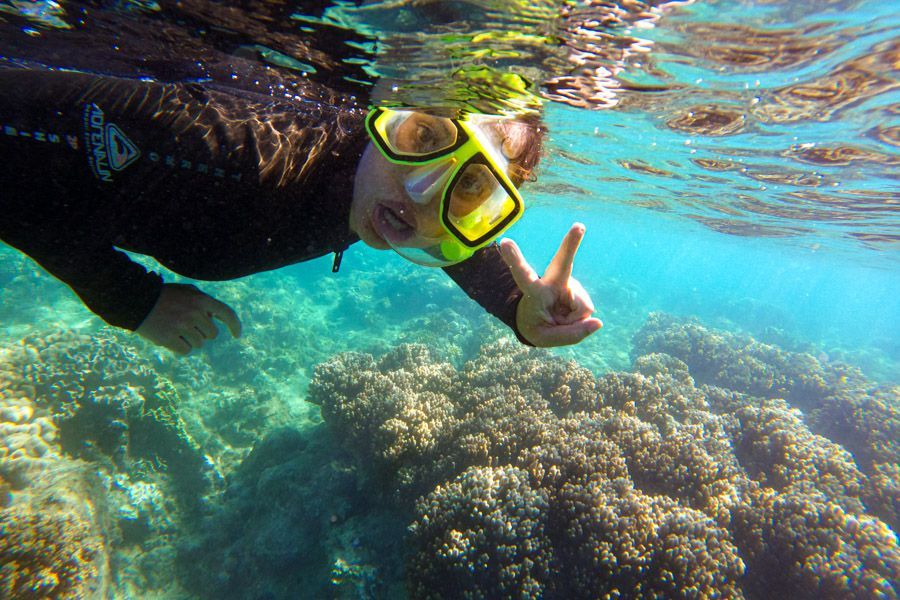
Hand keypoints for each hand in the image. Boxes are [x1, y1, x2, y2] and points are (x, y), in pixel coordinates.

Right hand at [136, 283, 241, 354]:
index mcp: (201, 300)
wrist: (137, 301)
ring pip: (199, 344)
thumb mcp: (186, 291)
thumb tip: (216, 318)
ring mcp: (182, 326)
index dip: (235, 325)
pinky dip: (180, 347)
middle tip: (186, 324)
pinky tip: (171, 337)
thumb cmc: (164, 297)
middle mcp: (194, 313)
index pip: (227, 313)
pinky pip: (186, 351)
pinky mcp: (170, 339)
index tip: (237, 335)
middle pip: (212, 334)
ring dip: (190, 340)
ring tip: (175, 328)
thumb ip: (204, 302)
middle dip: (202, 332)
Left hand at [499, 223, 601, 346]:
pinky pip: (587, 310)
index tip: (505, 242)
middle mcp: (551, 283)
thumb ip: (571, 335)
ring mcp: (566, 284)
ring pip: (582, 307)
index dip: (515, 259)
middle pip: (562, 262)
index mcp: (533, 292)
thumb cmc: (537, 327)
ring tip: (560, 319)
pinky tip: (568, 315)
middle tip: (579, 226)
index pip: (523, 275)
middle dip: (571, 244)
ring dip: (574, 320)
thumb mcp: (547, 338)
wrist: (538, 323)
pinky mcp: (577, 288)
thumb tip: (598, 322)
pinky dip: (580, 319)